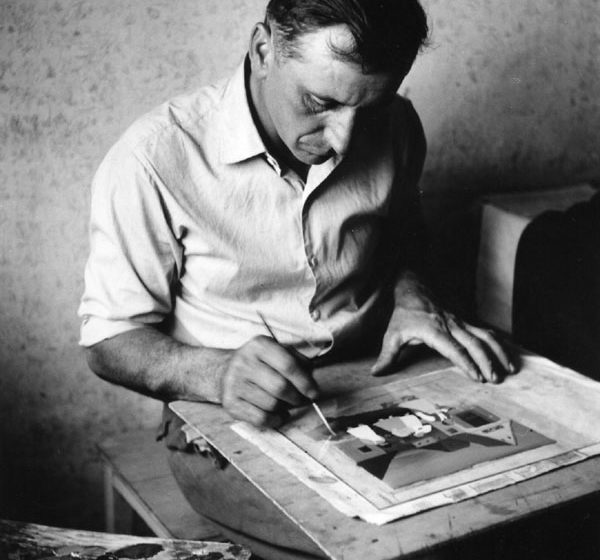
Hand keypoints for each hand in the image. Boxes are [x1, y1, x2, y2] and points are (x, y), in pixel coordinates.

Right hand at [220, 336, 317, 427]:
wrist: (223, 370)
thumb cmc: (259, 362)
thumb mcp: (276, 351)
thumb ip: (297, 360)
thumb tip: (311, 376)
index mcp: (259, 346)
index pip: (287, 365)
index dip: (304, 381)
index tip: (314, 392)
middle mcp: (244, 362)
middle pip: (280, 387)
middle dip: (296, 397)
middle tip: (300, 400)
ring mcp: (234, 383)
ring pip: (271, 404)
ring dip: (284, 408)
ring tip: (285, 403)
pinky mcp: (230, 402)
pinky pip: (260, 418)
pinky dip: (274, 420)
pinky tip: (276, 414)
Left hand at [371, 277, 513, 382]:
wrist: (414, 290)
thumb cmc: (404, 315)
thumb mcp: (392, 334)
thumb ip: (387, 355)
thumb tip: (375, 373)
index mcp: (434, 330)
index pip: (453, 348)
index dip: (466, 362)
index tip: (476, 376)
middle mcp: (451, 326)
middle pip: (473, 344)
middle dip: (486, 361)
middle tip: (495, 379)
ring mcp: (461, 323)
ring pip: (484, 336)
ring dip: (498, 352)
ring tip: (509, 370)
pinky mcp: (465, 322)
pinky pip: (486, 332)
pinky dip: (499, 343)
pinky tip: (509, 355)